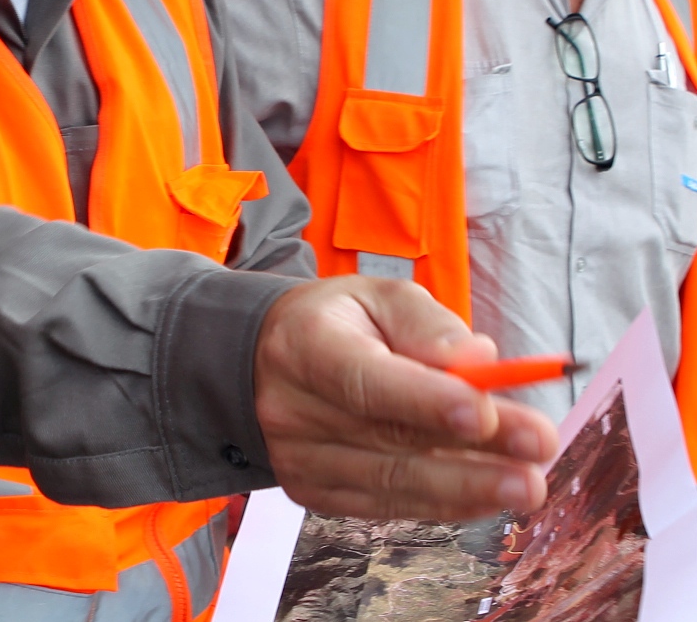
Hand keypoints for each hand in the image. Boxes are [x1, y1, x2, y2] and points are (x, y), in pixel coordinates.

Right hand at [254, 275, 556, 519]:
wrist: (265, 362)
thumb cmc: (339, 325)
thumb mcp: (380, 299)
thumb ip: (430, 325)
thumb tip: (480, 363)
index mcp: (304, 345)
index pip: (363, 380)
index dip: (424, 401)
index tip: (486, 413)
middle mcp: (290, 407)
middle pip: (387, 438)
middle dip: (471, 451)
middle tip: (538, 452)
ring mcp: (298, 458)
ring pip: (392, 482)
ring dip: (468, 487)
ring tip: (528, 485)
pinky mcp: (313, 493)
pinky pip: (387, 506)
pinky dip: (444, 503)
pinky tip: (486, 496)